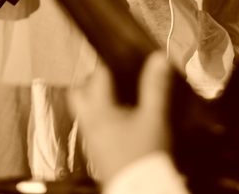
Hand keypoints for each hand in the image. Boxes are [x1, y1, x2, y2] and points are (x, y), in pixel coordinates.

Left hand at [70, 53, 171, 184]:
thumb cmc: (145, 155)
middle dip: (94, 82)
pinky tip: (123, 120)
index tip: (124, 60)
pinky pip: (93, 126)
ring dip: (98, 100)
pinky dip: (103, 117)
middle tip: (115, 79)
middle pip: (79, 93)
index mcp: (99, 110)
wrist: (141, 191)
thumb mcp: (155, 117)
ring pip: (85, 110)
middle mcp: (89, 123)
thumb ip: (155, 87)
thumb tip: (158, 58)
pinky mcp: (96, 152)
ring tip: (122, 98)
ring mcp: (90, 139)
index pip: (97, 76)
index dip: (110, 63)